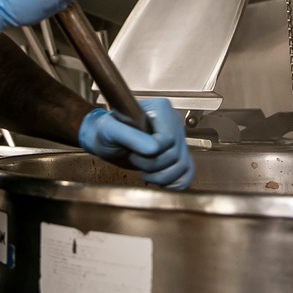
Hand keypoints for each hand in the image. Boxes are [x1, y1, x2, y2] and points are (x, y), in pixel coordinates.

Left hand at [78, 98, 194, 189]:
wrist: (105, 141)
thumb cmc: (105, 131)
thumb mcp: (109, 129)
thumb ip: (129, 135)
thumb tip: (153, 148)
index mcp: (160, 109)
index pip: (168, 138)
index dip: (151, 152)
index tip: (133, 151)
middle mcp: (172, 122)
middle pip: (175, 154)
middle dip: (152, 165)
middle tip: (134, 160)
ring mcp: (177, 138)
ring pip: (183, 166)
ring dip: (162, 177)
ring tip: (144, 172)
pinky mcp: (177, 154)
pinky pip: (187, 173)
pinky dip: (175, 183)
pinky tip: (160, 182)